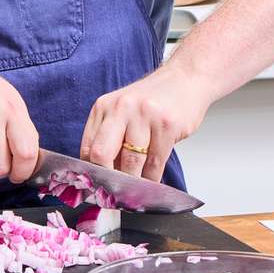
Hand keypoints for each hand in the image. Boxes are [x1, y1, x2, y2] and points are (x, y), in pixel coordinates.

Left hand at [79, 67, 211, 179]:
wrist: (185, 79)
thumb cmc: (152, 100)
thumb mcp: (122, 111)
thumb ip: (110, 137)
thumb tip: (102, 175)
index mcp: (103, 107)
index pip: (88, 147)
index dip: (91, 172)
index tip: (97, 188)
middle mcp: (121, 108)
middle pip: (102, 154)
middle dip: (108, 179)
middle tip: (114, 193)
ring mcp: (144, 115)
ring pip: (132, 163)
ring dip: (134, 182)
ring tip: (135, 190)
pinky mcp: (167, 125)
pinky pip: (155, 163)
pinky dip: (152, 178)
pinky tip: (151, 182)